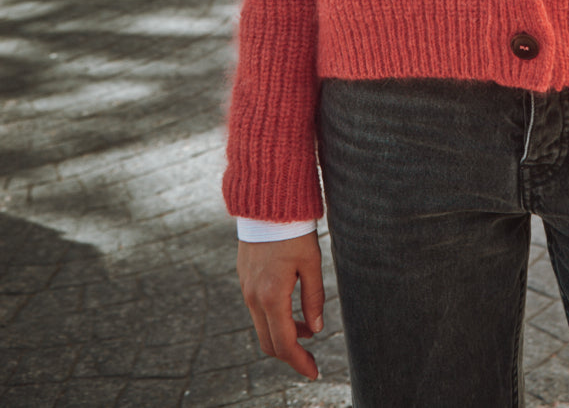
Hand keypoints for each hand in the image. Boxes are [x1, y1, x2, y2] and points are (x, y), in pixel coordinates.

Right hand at [237, 234, 325, 379]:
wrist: (266, 203)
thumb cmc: (293, 230)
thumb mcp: (311, 263)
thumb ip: (313, 297)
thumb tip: (316, 328)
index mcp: (272, 296)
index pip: (284, 343)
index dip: (300, 362)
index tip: (314, 372)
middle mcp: (254, 297)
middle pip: (269, 342)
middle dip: (290, 354)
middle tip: (311, 358)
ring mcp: (246, 288)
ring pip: (262, 327)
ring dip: (284, 335)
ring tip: (309, 329)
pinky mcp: (245, 279)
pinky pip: (257, 311)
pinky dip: (274, 320)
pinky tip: (293, 312)